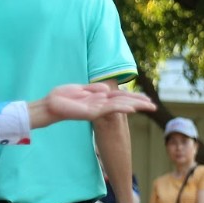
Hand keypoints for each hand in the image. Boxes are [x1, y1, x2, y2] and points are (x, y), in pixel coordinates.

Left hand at [32, 83, 155, 127]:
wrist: (49, 105)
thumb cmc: (62, 97)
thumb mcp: (81, 89)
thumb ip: (94, 89)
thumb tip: (107, 89)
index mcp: (100, 98)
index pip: (121, 97)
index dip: (134, 97)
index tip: (147, 99)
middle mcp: (101, 105)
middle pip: (124, 102)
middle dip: (139, 103)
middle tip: (154, 107)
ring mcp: (97, 110)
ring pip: (120, 106)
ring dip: (135, 105)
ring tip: (148, 106)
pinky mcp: (92, 113)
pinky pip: (109, 110)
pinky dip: (120, 108)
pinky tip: (131, 108)